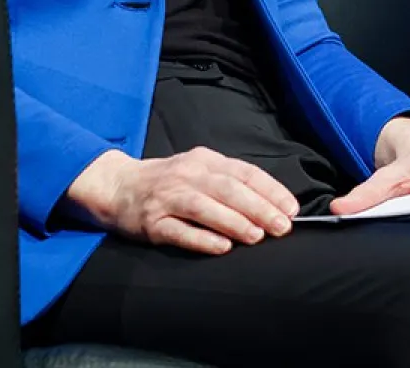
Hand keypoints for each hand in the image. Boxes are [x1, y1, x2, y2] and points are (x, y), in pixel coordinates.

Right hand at [65, 148, 300, 254]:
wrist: (118, 186)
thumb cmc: (168, 182)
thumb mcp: (198, 170)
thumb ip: (229, 183)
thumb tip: (272, 205)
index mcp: (205, 160)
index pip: (244, 172)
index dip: (270, 190)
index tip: (291, 208)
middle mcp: (187, 174)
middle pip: (228, 189)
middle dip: (259, 208)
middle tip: (282, 227)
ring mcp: (168, 197)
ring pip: (205, 207)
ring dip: (234, 222)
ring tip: (257, 237)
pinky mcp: (152, 222)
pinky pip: (180, 231)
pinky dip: (202, 239)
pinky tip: (222, 248)